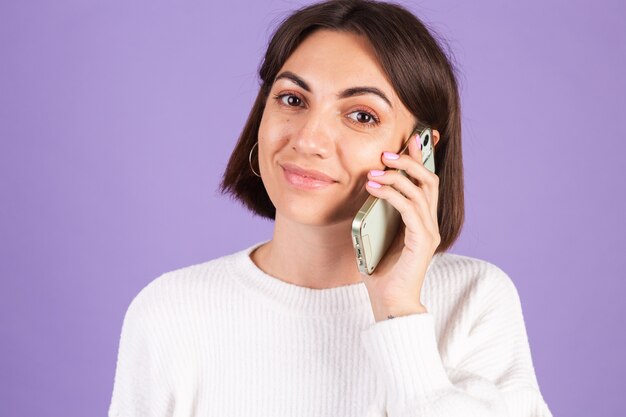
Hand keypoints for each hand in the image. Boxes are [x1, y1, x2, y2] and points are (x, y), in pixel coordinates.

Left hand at [362, 131, 440, 321]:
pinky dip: (392, 194)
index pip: (425, 183)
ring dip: (397, 176)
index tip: (408, 141)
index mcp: (421, 220)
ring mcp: (429, 232)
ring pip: (420, 191)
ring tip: (375, 169)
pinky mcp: (422, 242)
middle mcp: (430, 223)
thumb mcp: (376, 233)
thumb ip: (378, 212)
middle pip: (428, 180)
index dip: (420, 160)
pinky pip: (410, 209)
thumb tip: (368, 186)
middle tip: (386, 152)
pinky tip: (374, 188)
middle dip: (409, 161)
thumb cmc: (380, 270)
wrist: (388, 302)